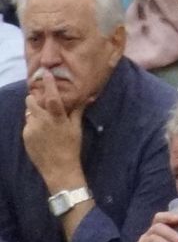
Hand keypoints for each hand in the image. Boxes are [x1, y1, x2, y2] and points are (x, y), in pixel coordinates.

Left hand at [22, 72, 84, 188]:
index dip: (49, 84)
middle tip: (42, 101)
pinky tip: (42, 133)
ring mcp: (31, 129)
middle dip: (35, 98)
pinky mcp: (25, 136)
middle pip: (31, 101)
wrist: (58, 168)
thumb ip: (78, 110)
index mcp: (57, 118)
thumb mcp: (77, 128)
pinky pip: (28, 124)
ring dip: (34, 112)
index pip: (52, 97)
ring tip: (44, 120)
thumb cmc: (71, 147)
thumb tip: (87, 96)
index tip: (46, 72)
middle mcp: (42, 121)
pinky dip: (33, 124)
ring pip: (29, 113)